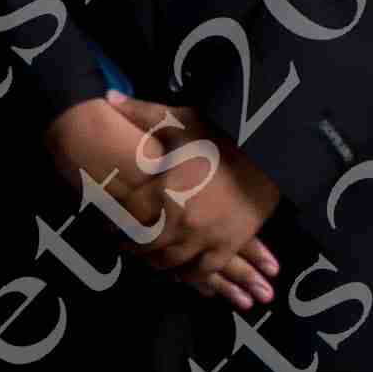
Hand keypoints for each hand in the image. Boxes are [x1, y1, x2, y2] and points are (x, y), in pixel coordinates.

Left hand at [114, 95, 285, 305]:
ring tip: (147, 257)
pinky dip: (189, 275)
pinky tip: (180, 272)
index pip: (127, 217)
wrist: (270, 153)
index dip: (111, 222)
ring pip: (172, 263)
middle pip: (146, 246)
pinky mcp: (230, 244)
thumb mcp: (178, 120)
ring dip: (156, 262)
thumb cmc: (219, 135)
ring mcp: (208, 237)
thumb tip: (107, 96)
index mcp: (164, 193)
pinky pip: (204, 270)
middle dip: (131, 246)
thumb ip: (139, 113)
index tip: (102, 222)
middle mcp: (183, 221)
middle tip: (122, 243)